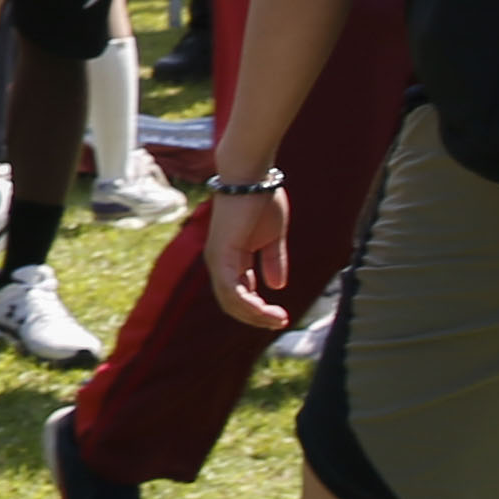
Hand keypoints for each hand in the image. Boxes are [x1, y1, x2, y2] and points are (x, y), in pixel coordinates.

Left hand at [204, 181, 292, 329]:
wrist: (251, 176)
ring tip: (277, 319)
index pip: (239, 293)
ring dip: (255, 315)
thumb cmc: (261, 199)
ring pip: (231, 301)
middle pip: (232, 303)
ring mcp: (218, 259)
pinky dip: (248, 304)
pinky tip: (266, 310)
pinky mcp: (222, 255)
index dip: (258, 309)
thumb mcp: (273, 237)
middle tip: (280, 322)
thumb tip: (277, 286)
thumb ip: (273, 261)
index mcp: (231, 258)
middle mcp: (219, 262)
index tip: (280, 316)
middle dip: (256, 317)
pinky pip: (231, 290)